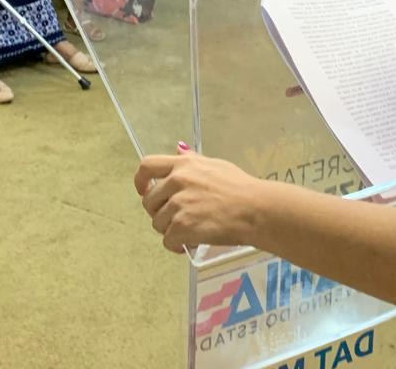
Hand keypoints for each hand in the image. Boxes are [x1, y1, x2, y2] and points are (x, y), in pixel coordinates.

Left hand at [135, 150, 263, 253]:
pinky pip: (168, 240)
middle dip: (158, 212)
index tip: (145, 191)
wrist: (254, 209)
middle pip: (149, 201)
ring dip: (169, 230)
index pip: (147, 166)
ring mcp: (178, 205)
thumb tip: (178, 150)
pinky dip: (176, 245)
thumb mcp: (215, 165)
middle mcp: (176, 182)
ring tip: (188, 231)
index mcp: (183, 165)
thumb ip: (193, 160)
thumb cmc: (240, 187)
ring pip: (158, 223)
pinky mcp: (182, 226)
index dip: (140, 181)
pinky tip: (189, 243)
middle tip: (175, 218)